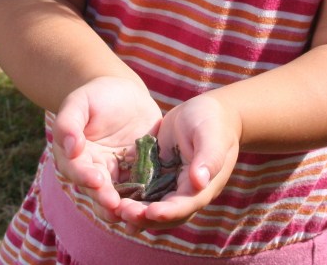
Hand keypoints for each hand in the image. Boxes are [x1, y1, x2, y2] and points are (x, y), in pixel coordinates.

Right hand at [52, 76, 162, 222]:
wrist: (123, 92)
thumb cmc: (95, 95)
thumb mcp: (79, 102)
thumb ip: (69, 123)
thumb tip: (71, 148)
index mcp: (76, 157)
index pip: (78, 170)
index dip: (86, 177)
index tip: (97, 180)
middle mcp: (95, 170)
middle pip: (98, 190)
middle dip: (106, 199)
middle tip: (116, 205)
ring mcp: (118, 173)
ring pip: (120, 194)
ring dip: (126, 205)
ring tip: (135, 212)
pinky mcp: (139, 170)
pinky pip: (143, 184)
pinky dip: (148, 194)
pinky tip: (157, 199)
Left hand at [117, 94, 240, 229]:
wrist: (209, 110)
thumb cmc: (213, 120)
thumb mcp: (211, 134)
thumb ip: (208, 157)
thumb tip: (199, 181)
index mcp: (203, 185)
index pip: (185, 204)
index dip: (168, 212)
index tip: (151, 212)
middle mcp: (186, 191)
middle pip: (166, 212)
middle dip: (145, 216)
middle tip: (124, 212)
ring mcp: (171, 184)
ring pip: (152, 205)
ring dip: (135, 210)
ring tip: (116, 210)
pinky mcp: (158, 174)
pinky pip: (144, 191)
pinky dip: (130, 196)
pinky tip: (112, 197)